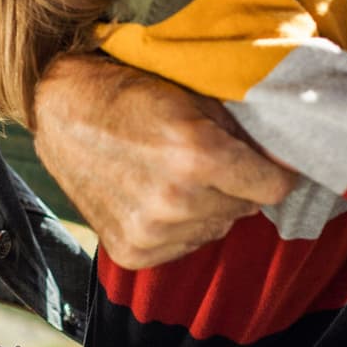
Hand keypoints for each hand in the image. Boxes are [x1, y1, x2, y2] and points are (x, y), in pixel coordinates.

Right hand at [32, 54, 296, 268]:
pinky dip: (180, 226)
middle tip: (208, 160)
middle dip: (237, 186)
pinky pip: (185, 246)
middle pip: (246, 209)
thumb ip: (242, 132)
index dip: (276, 173)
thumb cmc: (131, 94)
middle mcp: (177, 201)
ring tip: (176, 177)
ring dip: (209, 207)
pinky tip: (156, 197)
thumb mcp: (194, 97)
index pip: (274, 188)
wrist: (62, 112)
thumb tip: (284, 161)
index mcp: (198, 155)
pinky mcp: (133, 252)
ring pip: (217, 228)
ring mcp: (152, 232)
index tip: (269, 166)